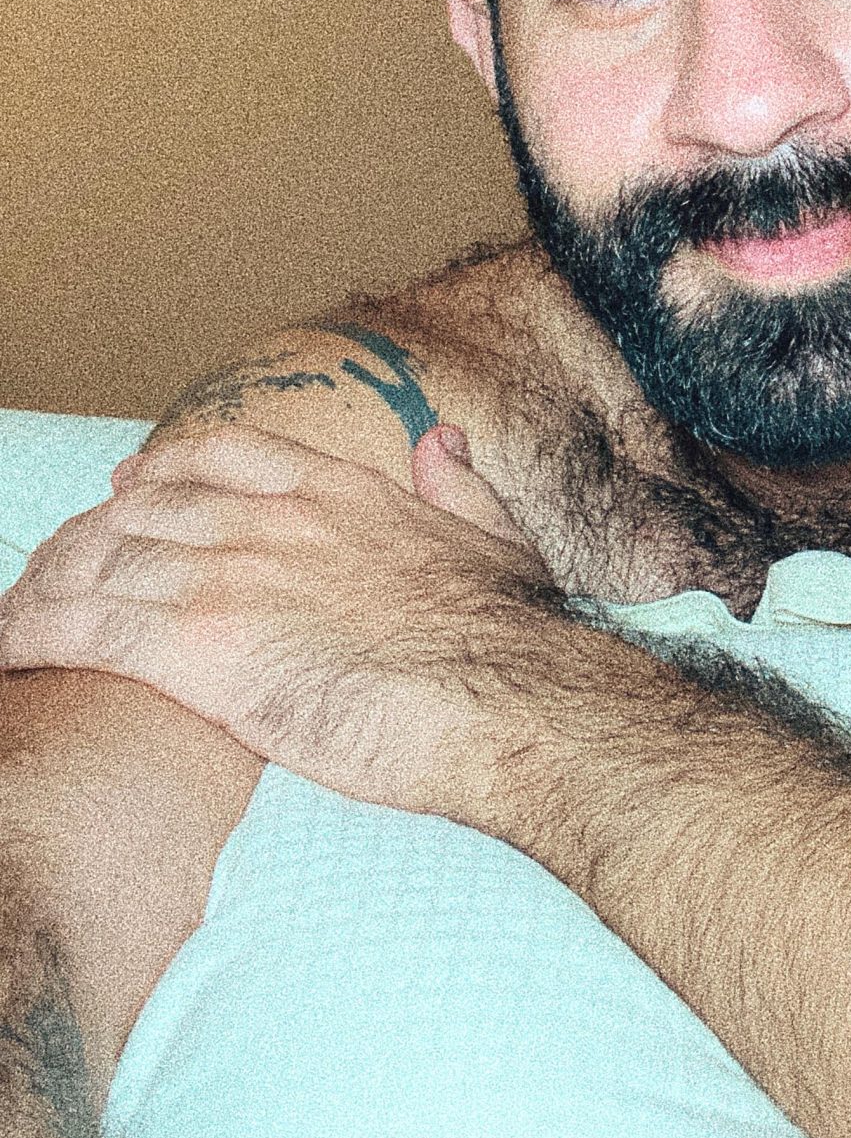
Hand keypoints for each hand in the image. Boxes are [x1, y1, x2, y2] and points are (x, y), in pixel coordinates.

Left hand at [0, 423, 573, 822]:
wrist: (504, 698)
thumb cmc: (513, 640)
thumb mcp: (498, 540)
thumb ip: (460, 487)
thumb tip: (443, 439)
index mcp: (339, 493)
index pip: (223, 456)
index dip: (164, 469)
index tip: (131, 484)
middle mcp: (272, 522)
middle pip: (145, 509)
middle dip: (91, 534)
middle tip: (58, 566)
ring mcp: (230, 579)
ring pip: (103, 563)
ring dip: (47, 587)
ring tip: (18, 616)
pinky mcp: (198, 649)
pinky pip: (84, 629)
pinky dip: (31, 635)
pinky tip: (7, 651)